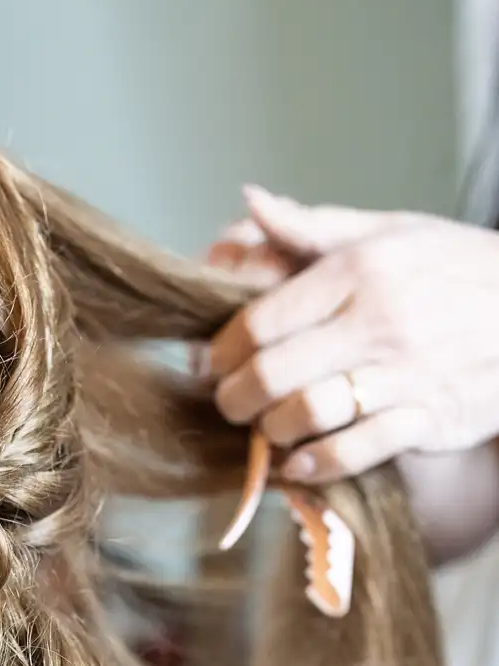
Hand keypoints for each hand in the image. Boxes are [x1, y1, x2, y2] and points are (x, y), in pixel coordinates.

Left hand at [204, 186, 498, 485]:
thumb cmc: (454, 270)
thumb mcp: (391, 232)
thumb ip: (313, 227)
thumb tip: (250, 201)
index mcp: (360, 270)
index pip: (262, 319)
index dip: (222, 349)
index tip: (212, 361)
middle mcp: (378, 321)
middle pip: (272, 373)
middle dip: (234, 398)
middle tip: (230, 403)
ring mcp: (403, 373)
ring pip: (306, 414)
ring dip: (270, 432)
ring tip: (266, 429)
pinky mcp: (426, 419)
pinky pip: (355, 450)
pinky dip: (317, 464)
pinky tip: (300, 461)